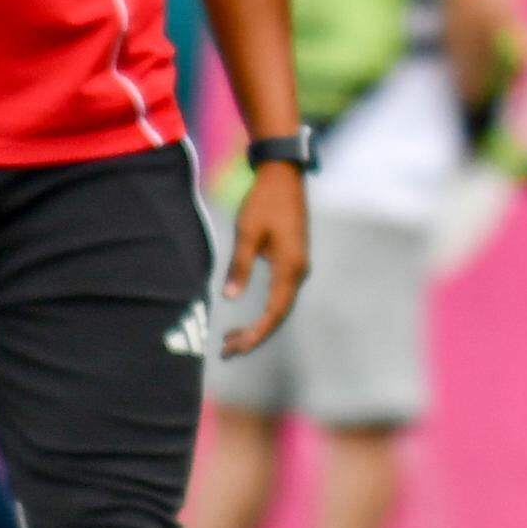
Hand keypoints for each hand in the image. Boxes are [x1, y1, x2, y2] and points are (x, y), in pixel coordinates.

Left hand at [221, 161, 308, 354]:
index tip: (235, 347)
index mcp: (290, 267)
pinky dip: (264, 311)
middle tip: (227, 350)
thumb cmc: (264, 201)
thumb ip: (240, 266)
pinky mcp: (293, 261)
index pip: (274, 312)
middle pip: (279, 315)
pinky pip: (281, 295)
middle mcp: (299, 271)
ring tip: (232, 338)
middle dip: (254, 335)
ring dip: (259, 325)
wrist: (284, 177)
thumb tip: (230, 297)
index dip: (255, 333)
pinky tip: (247, 317)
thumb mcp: (248, 232)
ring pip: (281, 307)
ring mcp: (298, 267)